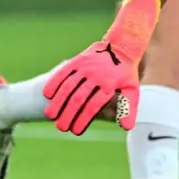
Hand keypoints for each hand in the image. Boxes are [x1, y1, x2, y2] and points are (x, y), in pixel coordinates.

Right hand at [43, 0, 159, 134]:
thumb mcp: (132, 89)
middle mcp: (96, 76)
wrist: (121, 47)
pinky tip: (47, 95)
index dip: (84, 119)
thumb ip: (128, 108)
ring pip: (68, 86)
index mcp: (109, 85)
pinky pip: (63, 73)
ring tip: (51, 115)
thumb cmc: (125, 73)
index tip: (76, 131)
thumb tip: (127, 128)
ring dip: (58, 102)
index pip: (94, 105)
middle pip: (79, 98)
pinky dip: (54, 83)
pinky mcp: (78, 61)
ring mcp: (86, 67)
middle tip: (61, 127)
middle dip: (68, 114)